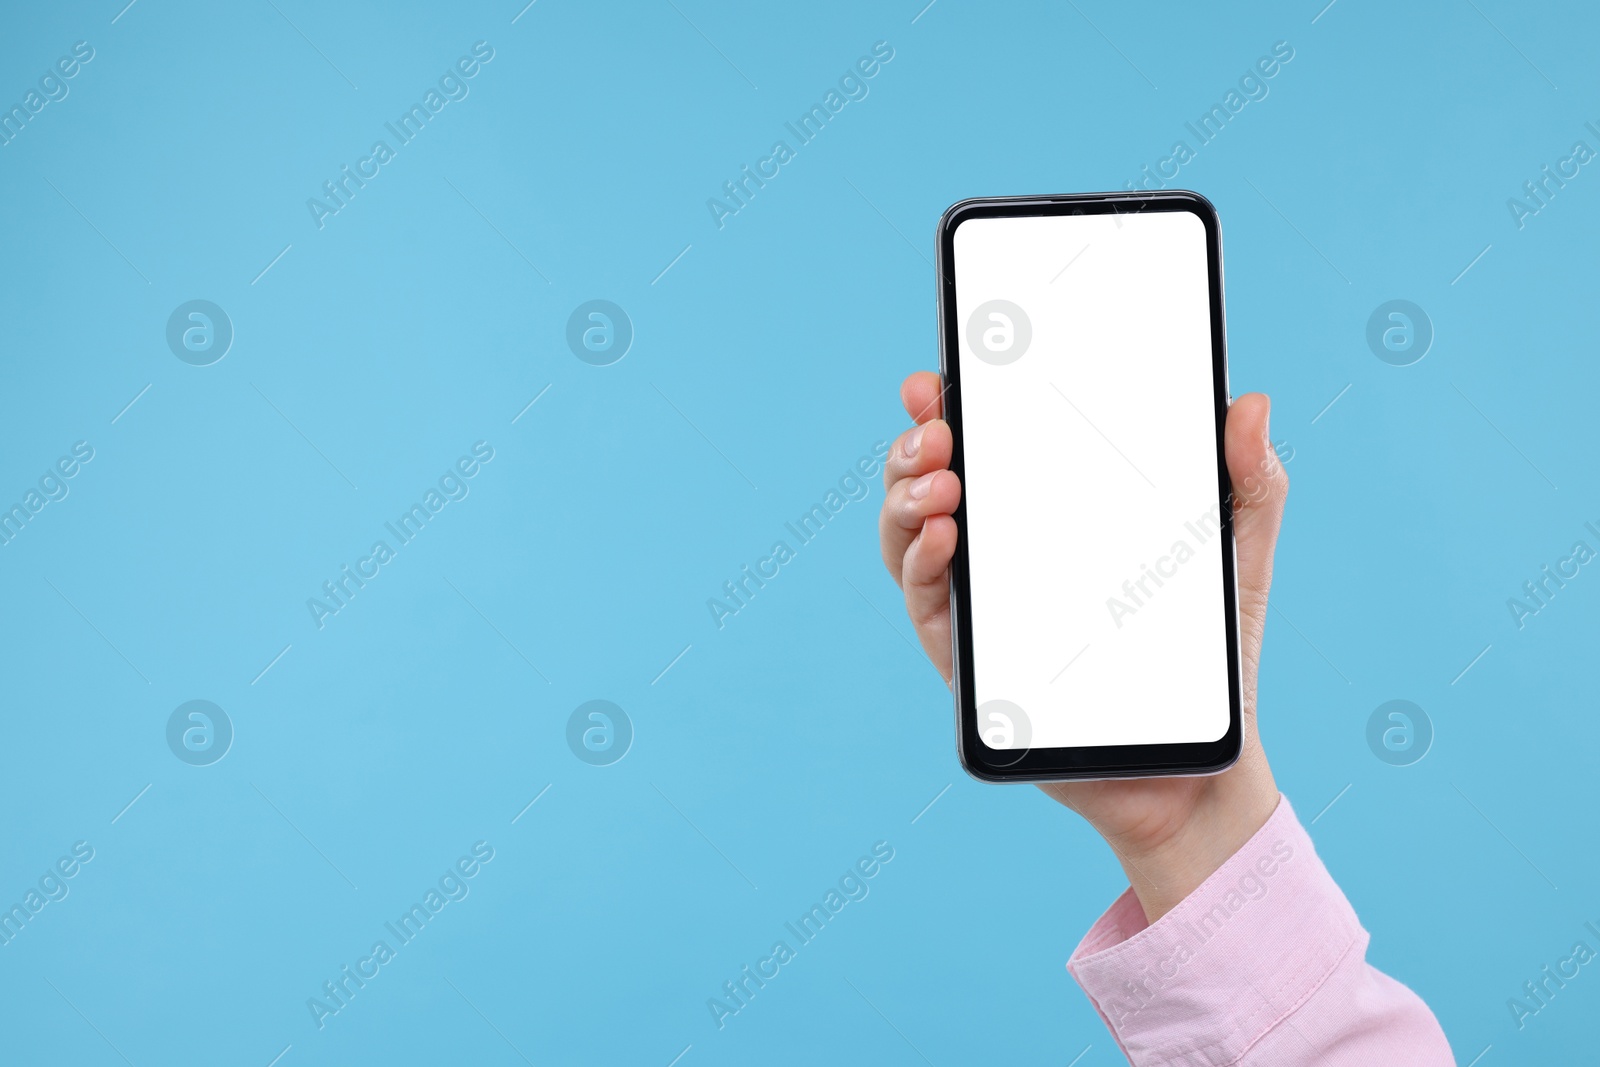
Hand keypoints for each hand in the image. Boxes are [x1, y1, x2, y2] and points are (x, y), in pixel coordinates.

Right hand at [879, 371, 1287, 921]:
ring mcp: (981, 608)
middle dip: (915, 440)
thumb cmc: (1210, 658)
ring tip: (939, 474)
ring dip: (905, 496)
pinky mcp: (972, 664)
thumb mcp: (1238, 556)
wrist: (1199, 763)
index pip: (989, 449)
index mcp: (1049, 519)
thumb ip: (1250, 481)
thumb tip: (1249, 402)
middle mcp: (1000, 558)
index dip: (952, 406)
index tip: (941, 373)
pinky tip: (946, 534)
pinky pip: (926, 606)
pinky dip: (920, 563)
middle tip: (935, 419)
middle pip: (931, 484)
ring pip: (910, 538)